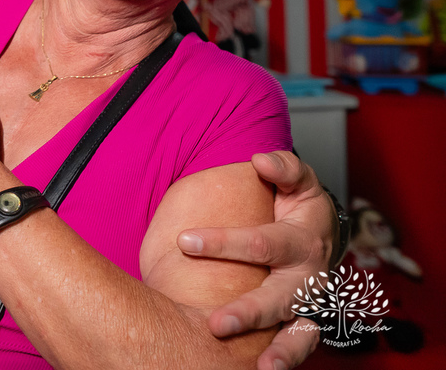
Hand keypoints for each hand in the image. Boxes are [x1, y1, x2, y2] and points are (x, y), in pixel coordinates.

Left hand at [176, 151, 332, 369]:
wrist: (324, 230)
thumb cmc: (299, 205)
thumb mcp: (298, 180)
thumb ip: (283, 168)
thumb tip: (261, 160)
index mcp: (302, 240)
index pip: (261, 244)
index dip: (223, 243)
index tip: (184, 242)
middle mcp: (308, 277)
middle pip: (279, 298)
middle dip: (249, 312)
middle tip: (216, 324)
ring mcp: (309, 304)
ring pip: (300, 332)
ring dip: (281, 351)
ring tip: (261, 368)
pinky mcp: (306, 322)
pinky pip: (300, 344)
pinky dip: (286, 358)